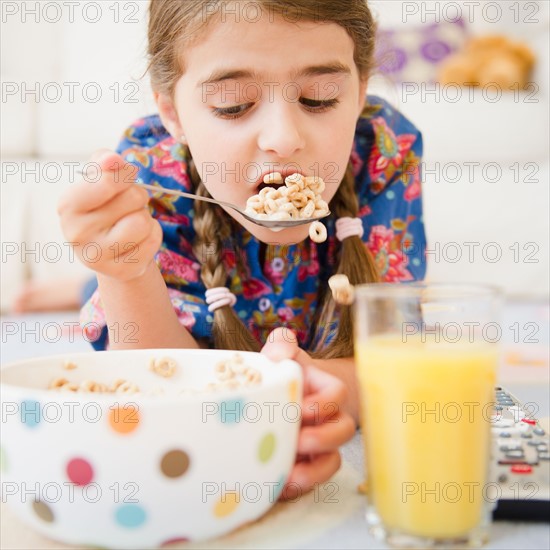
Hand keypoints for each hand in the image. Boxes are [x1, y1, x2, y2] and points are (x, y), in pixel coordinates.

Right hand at [58, 149, 161, 280]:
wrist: (110, 250)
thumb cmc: (105, 206)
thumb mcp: (99, 179)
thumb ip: (104, 162)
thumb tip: (112, 160)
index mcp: (68, 205)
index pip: (109, 181)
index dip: (125, 175)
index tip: (123, 179)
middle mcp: (77, 233)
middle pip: (134, 198)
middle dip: (137, 197)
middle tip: (125, 206)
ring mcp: (98, 257)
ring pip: (144, 221)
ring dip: (145, 217)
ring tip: (130, 223)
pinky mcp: (122, 271)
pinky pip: (153, 240)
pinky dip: (152, 235)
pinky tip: (136, 240)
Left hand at [261, 328, 355, 500]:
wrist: (280, 397)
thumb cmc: (286, 374)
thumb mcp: (284, 354)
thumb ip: (282, 344)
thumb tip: (279, 352)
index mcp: (327, 389)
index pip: (337, 394)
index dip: (324, 403)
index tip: (302, 408)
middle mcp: (331, 418)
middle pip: (342, 431)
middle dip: (323, 438)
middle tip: (300, 441)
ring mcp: (322, 445)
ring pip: (331, 462)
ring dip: (314, 471)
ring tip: (291, 474)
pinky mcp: (308, 467)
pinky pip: (312, 481)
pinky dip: (298, 486)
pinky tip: (279, 487)